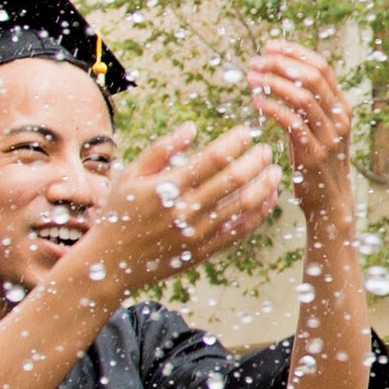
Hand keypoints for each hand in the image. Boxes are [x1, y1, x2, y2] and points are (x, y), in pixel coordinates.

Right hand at [68, 124, 278, 297]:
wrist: (112, 261)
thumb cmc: (120, 210)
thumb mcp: (131, 175)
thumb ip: (162, 149)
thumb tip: (192, 127)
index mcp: (167, 187)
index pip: (212, 159)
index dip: (234, 143)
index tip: (246, 132)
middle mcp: (186, 210)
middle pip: (234, 180)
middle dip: (256, 161)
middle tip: (267, 149)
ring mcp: (198, 232)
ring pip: (243, 206)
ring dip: (265, 186)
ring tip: (276, 172)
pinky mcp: (205, 250)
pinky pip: (240, 230)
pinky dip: (258, 213)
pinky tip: (267, 198)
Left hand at [250, 40, 353, 213]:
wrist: (329, 200)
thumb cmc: (315, 160)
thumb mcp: (316, 127)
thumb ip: (306, 102)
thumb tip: (280, 71)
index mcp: (341, 106)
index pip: (321, 67)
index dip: (295, 52)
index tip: (270, 45)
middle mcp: (339, 118)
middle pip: (313, 76)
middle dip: (281, 64)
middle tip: (256, 61)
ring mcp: (329, 136)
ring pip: (303, 97)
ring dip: (273, 82)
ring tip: (251, 78)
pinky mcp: (314, 154)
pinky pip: (292, 123)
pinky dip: (273, 107)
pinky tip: (257, 101)